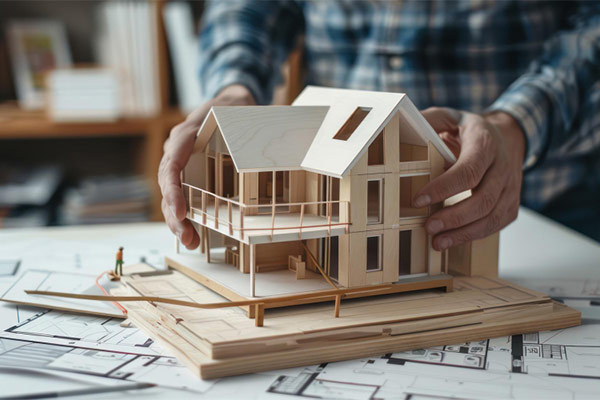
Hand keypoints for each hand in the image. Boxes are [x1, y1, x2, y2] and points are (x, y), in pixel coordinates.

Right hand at [158, 85, 254, 248]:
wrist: (229, 103)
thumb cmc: (231, 107)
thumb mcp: (234, 108)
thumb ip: (234, 120)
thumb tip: (247, 133)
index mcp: (184, 137)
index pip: (172, 166)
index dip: (175, 191)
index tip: (181, 212)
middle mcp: (177, 152)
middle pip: (169, 187)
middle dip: (175, 215)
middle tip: (188, 237)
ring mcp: (181, 165)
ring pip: (172, 196)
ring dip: (179, 222)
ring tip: (191, 242)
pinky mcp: (189, 175)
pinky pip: (182, 198)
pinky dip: (186, 217)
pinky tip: (193, 235)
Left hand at [415, 108, 525, 250]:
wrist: (507, 136)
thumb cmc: (470, 131)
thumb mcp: (450, 117)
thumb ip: (429, 121)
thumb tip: (400, 126)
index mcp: (486, 143)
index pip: (468, 170)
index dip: (443, 188)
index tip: (418, 200)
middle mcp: (503, 166)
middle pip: (483, 199)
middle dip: (454, 217)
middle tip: (428, 226)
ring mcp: (511, 187)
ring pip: (492, 217)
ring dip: (463, 233)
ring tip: (437, 242)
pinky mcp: (511, 204)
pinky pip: (496, 225)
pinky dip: (474, 235)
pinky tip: (452, 240)